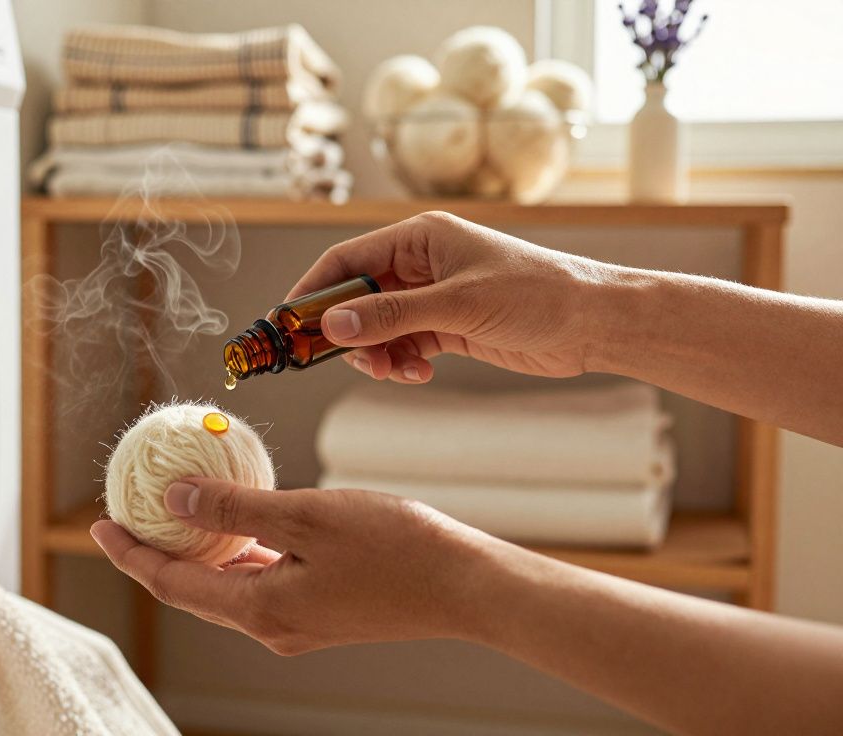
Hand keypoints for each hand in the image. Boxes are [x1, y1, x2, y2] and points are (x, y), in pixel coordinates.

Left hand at [89, 478, 498, 654]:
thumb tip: (173, 501)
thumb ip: (235, 510)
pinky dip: (238, 553)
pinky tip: (240, 522)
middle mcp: (272, 626)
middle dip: (154, 554)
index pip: (171, 584)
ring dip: (196, 552)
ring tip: (173, 512)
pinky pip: (261, 581)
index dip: (130, 554)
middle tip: (128, 513)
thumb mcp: (306, 515)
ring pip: (226, 586)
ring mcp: (297, 623)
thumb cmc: (395, 548)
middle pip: (192, 590)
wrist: (466, 586)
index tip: (98, 523)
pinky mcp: (320, 611)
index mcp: (260, 610)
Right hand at [288, 211, 617, 382]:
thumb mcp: (457, 305)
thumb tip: (333, 325)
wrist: (594, 323)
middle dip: (346, 331)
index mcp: (420, 237)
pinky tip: (417, 372)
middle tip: (339, 360)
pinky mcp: (448, 326)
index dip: (313, 290)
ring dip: (376, 353)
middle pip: (357, 296)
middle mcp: (422, 263)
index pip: (347, 259)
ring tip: (392, 371)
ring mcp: (434, 296)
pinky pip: (404, 344)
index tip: (287, 323)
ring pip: (378, 327)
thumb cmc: (538, 294)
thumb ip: (391, 316)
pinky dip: (401, 361)